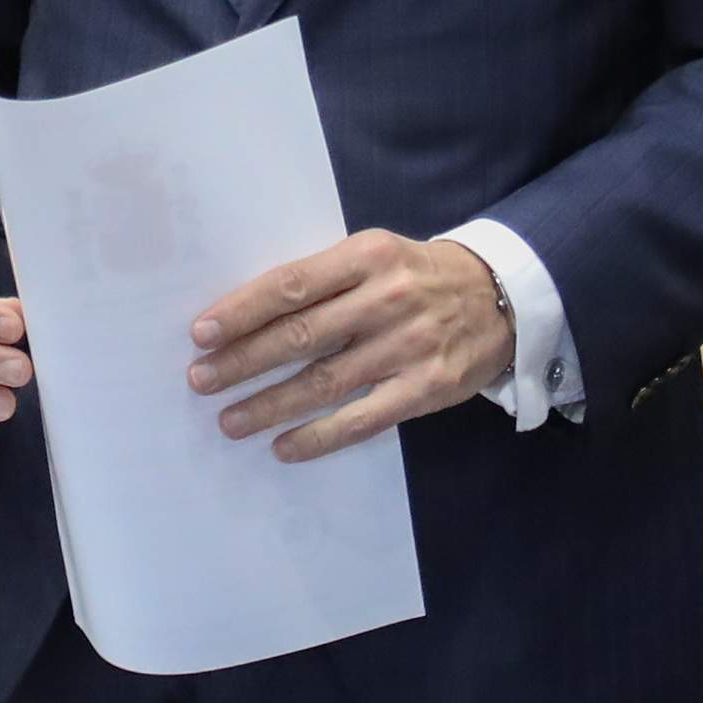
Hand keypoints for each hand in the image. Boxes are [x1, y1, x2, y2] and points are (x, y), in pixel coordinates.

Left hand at [190, 231, 511, 461]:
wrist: (502, 296)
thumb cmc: (418, 276)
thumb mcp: (375, 255)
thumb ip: (325, 279)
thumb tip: (249, 315)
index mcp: (367, 257)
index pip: (292, 285)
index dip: (242, 311)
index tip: (201, 333)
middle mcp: (386, 299)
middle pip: (300, 335)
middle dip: (243, 361)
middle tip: (200, 380)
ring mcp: (408, 347)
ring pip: (324, 382)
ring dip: (269, 405)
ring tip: (229, 420)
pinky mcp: (426, 388)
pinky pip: (361, 419)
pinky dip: (318, 437)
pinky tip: (283, 447)